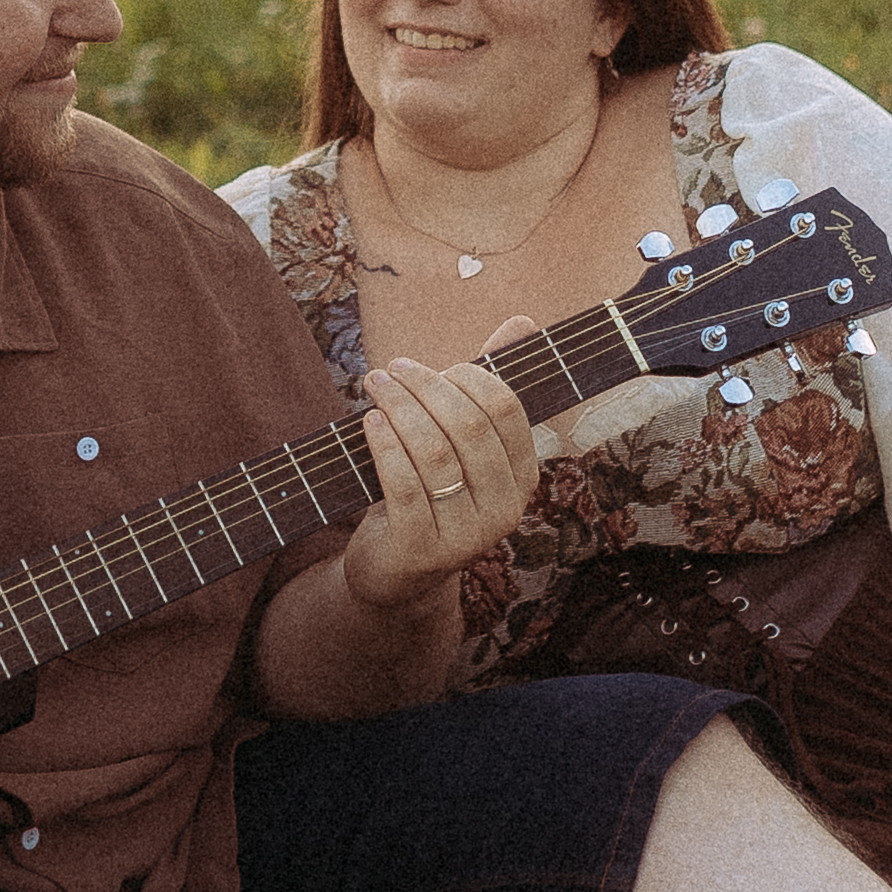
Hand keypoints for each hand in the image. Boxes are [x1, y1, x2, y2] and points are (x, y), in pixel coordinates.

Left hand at [341, 328, 541, 614]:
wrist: (397, 570)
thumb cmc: (430, 492)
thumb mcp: (459, 442)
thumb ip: (486, 386)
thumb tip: (522, 321)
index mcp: (523, 477)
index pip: (507, 409)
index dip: (467, 376)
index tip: (431, 367)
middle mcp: (505, 510)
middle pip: (470, 426)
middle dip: (427, 387)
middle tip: (391, 370)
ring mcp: (468, 536)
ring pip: (435, 453)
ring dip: (399, 408)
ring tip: (374, 386)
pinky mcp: (424, 551)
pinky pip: (406, 486)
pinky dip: (385, 446)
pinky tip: (369, 423)